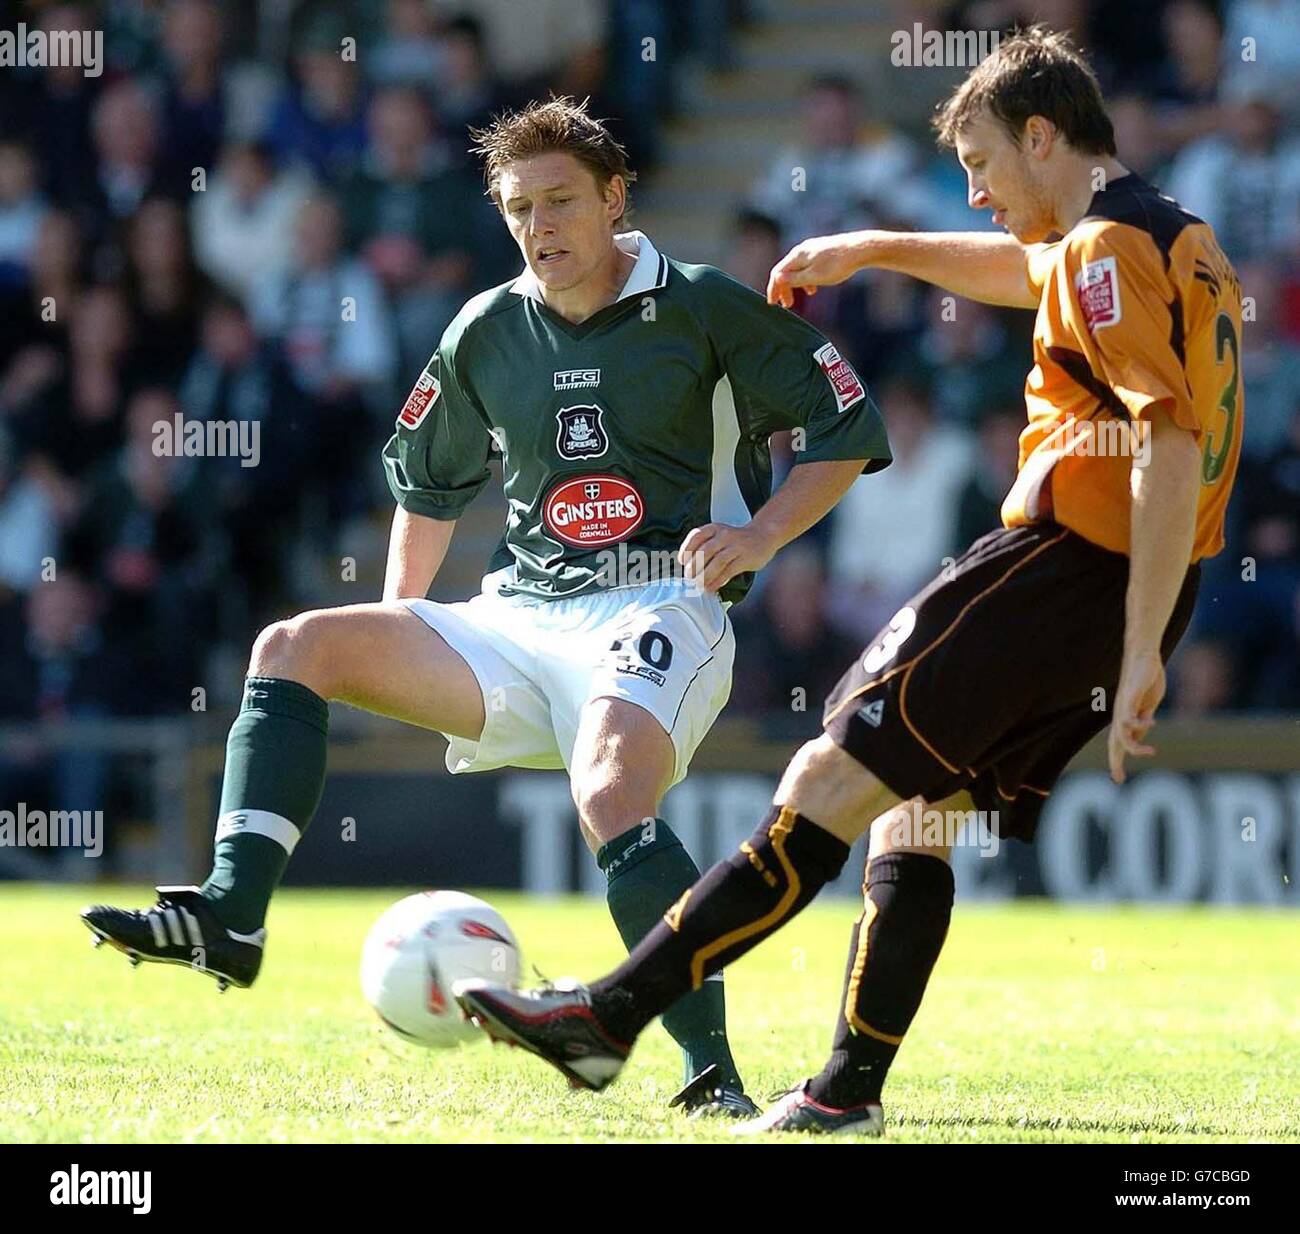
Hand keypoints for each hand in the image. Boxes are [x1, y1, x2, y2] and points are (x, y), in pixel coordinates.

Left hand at [678, 523, 775, 593]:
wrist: (763, 535)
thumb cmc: (736, 539)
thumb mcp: (719, 536)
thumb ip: (705, 547)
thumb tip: (688, 567)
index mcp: (715, 528)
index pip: (696, 536)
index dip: (686, 550)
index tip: (682, 562)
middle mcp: (724, 535)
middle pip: (705, 551)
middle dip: (694, 566)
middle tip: (689, 577)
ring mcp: (736, 546)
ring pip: (717, 562)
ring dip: (706, 575)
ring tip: (699, 585)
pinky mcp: (746, 558)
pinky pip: (729, 571)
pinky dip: (718, 581)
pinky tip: (711, 587)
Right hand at [767, 233, 867, 307]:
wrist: (860, 249)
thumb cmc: (837, 264)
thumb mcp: (814, 277)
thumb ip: (794, 279)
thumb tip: (777, 279)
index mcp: (797, 256)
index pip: (777, 273)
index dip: (773, 289)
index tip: (773, 304)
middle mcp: (802, 250)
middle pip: (786, 271)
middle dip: (784, 289)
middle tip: (787, 305)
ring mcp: (812, 249)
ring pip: (797, 269)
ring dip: (796, 285)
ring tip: (803, 298)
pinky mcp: (822, 251)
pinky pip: (807, 266)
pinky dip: (806, 278)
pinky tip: (815, 287)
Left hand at [1107, 649, 1165, 783]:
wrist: (1144, 656)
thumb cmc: (1146, 679)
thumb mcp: (1147, 706)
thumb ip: (1143, 721)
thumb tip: (1140, 737)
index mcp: (1125, 718)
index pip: (1119, 743)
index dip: (1117, 761)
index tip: (1118, 778)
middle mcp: (1120, 715)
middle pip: (1115, 743)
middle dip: (1115, 761)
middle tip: (1118, 778)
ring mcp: (1123, 707)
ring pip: (1122, 734)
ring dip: (1135, 747)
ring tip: (1151, 752)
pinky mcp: (1129, 697)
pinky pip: (1129, 715)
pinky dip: (1139, 723)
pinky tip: (1152, 723)